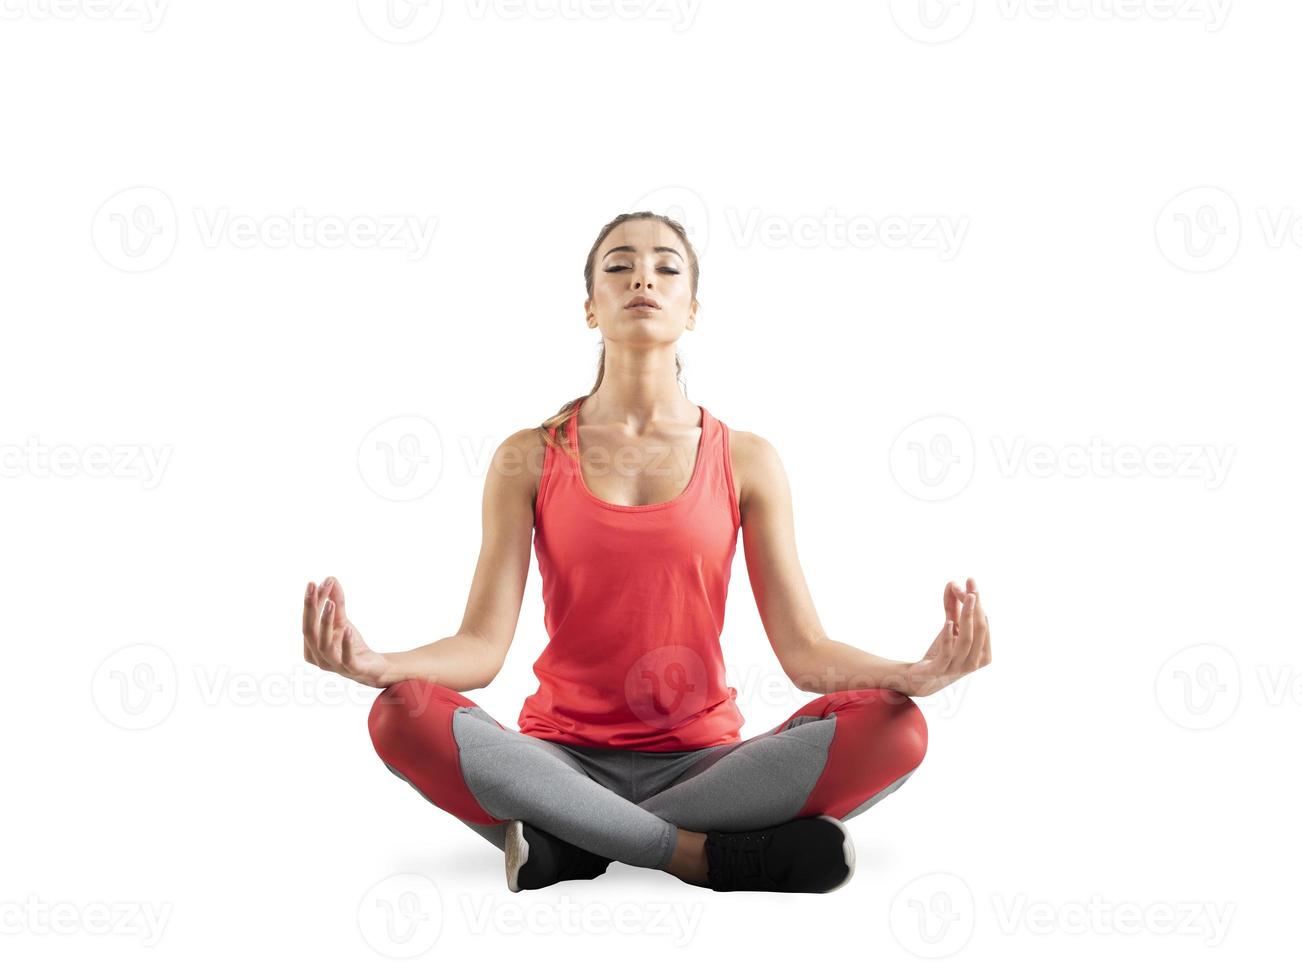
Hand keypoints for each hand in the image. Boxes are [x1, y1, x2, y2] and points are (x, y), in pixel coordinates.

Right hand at [302, 577, 388, 687]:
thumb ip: (336, 602)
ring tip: (331, 604)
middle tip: (315, 587)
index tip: (315, 583)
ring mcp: (333, 665)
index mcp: (311, 646)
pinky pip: (346, 657)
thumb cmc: (351, 645)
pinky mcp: (351, 669)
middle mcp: (318, 657)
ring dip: (326, 623)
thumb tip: (330, 578)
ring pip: (323, 645)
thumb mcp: (342, 621)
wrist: (373, 668)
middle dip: (311, 608)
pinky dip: (346, 643)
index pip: (308, 621)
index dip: (311, 602)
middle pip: (310, 631)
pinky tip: (347, 628)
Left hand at [899, 577, 991, 696]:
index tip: (971, 582)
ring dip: (967, 616)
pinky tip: (948, 622)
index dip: (979, 603)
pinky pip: (947, 652)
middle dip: (976, 606)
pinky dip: (948, 636)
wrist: (921, 678)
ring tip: (966, 597)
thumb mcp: (950, 629)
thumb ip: (954, 608)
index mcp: (983, 653)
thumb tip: (954, 583)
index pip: (984, 625)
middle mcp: (973, 662)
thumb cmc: (941, 652)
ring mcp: (958, 667)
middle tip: (971, 586)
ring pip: (966, 640)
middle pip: (978, 630)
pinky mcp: (939, 669)